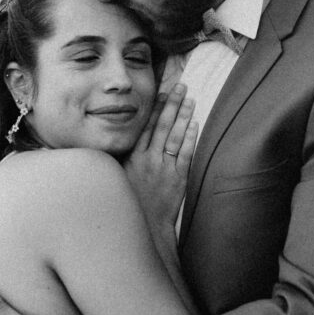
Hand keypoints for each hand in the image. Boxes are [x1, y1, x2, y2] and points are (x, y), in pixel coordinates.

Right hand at [125, 83, 197, 229]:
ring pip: (175, 137)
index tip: (160, 93)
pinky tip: (195, 124)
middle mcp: (148, 160)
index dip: (154, 108)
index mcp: (132, 159)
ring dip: (183, 116)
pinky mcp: (178, 179)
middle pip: (162, 126)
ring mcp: (164, 169)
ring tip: (190, 99)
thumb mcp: (118, 180)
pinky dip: (190, 138)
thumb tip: (118, 143)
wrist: (145, 228)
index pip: (145, 127)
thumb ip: (121, 161)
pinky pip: (185, 154)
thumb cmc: (130, 205)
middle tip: (180, 86)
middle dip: (171, 104)